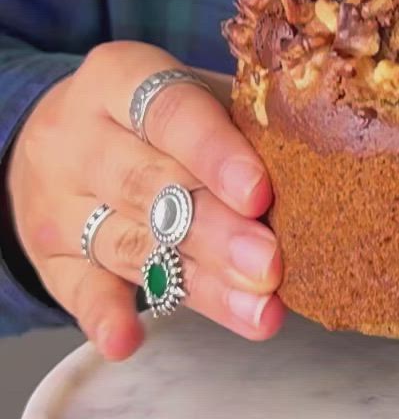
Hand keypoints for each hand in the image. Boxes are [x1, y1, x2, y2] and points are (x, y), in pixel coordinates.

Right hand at [7, 42, 285, 360]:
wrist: (57, 140)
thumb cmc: (153, 119)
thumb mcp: (190, 97)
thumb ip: (243, 126)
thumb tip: (326, 173)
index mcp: (118, 78)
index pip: (169, 111)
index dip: (215, 153)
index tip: (260, 194)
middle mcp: (77, 136)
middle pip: (148, 186)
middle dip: (216, 231)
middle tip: (270, 266)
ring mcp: (57, 201)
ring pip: (131, 247)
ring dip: (197, 284)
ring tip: (258, 311)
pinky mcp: (51, 258)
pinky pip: (78, 291)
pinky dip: (106, 317)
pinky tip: (129, 340)